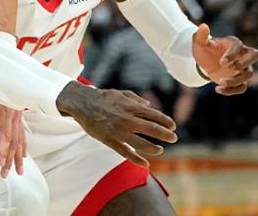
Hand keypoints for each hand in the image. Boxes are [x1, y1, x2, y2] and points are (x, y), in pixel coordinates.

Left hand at [0, 93, 25, 177]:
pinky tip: (23, 154)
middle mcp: (15, 116)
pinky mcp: (18, 115)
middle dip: (10, 160)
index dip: (4, 151)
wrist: (1, 68)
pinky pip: (22, 133)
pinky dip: (23, 145)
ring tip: (19, 171)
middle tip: (6, 174)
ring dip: (19, 156)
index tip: (1, 163)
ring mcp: (18, 116)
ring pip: (20, 140)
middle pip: (14, 142)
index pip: (6, 136)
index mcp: (7, 111)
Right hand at [56, 82, 176, 167]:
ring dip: (153, 148)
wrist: (82, 103)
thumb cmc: (103, 97)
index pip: (154, 115)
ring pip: (141, 143)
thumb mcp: (121, 93)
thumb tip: (149, 105)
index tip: (173, 126)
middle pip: (151, 129)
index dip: (165, 121)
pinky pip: (126, 153)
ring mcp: (119, 131)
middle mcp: (127, 119)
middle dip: (165, 134)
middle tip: (174, 138)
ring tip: (160, 150)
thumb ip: (136, 99)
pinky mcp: (110, 141)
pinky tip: (146, 164)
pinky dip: (137, 160)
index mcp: (131, 107)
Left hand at [192, 23, 257, 94]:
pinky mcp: (240, 80)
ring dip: (236, 80)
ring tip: (220, 82)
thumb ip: (201, 35)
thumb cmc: (205, 50)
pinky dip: (232, 90)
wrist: (206, 62)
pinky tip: (218, 89)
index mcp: (234, 43)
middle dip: (245, 63)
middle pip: (255, 55)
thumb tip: (203, 25)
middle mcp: (242, 54)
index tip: (222, 63)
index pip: (239, 46)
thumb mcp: (199, 43)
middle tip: (231, 68)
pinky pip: (242, 87)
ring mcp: (243, 68)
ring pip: (249, 74)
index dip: (232, 55)